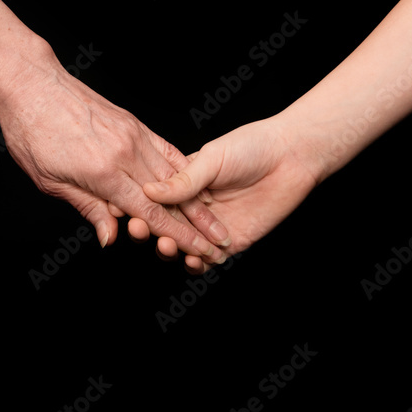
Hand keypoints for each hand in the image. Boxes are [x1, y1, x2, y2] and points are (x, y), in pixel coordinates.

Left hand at [0, 56, 230, 261]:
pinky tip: (195, 182)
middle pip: (171, 196)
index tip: (201, 250)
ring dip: (196, 199)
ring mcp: (133, 135)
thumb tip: (111, 238)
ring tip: (213, 219)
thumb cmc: (32, 133)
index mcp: (104, 173)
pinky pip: (165, 149)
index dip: (180, 236)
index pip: (151, 213)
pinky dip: (181, 169)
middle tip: (220, 242)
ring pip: (173, 174)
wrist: (32, 85)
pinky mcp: (133, 123)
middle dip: (197, 223)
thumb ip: (89, 208)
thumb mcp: (51, 182)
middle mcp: (126, 152)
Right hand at [129, 115, 324, 271]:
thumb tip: (148, 191)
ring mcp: (210, 226)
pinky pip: (207, 260)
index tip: (119, 209)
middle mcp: (193, 206)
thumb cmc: (252, 147)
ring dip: (170, 249)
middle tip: (140, 229)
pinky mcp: (231, 242)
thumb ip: (182, 180)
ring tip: (168, 245)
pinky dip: (197, 264)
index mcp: (183, 182)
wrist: (292, 158)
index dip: (135, 206)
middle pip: (161, 225)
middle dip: (148, 230)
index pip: (151, 199)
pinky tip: (193, 260)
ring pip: (181, 246)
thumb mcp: (211, 159)